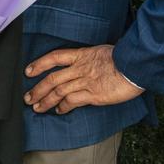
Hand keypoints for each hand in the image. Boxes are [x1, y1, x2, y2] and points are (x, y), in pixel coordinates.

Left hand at [25, 44, 143, 113]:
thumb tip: (84, 65)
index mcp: (82, 54)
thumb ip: (90, 59)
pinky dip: (64, 107)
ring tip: (37, 108)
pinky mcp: (93, 94)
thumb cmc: (124, 58)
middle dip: (38, 89)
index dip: (39, 63)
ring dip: (46, 100)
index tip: (28, 71)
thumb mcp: (102, 51)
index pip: (54, 57)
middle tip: (27, 98)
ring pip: (59, 91)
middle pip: (52, 78)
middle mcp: (80, 68)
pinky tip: (58, 111)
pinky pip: (73, 101)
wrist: (135, 65)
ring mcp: (86, 81)